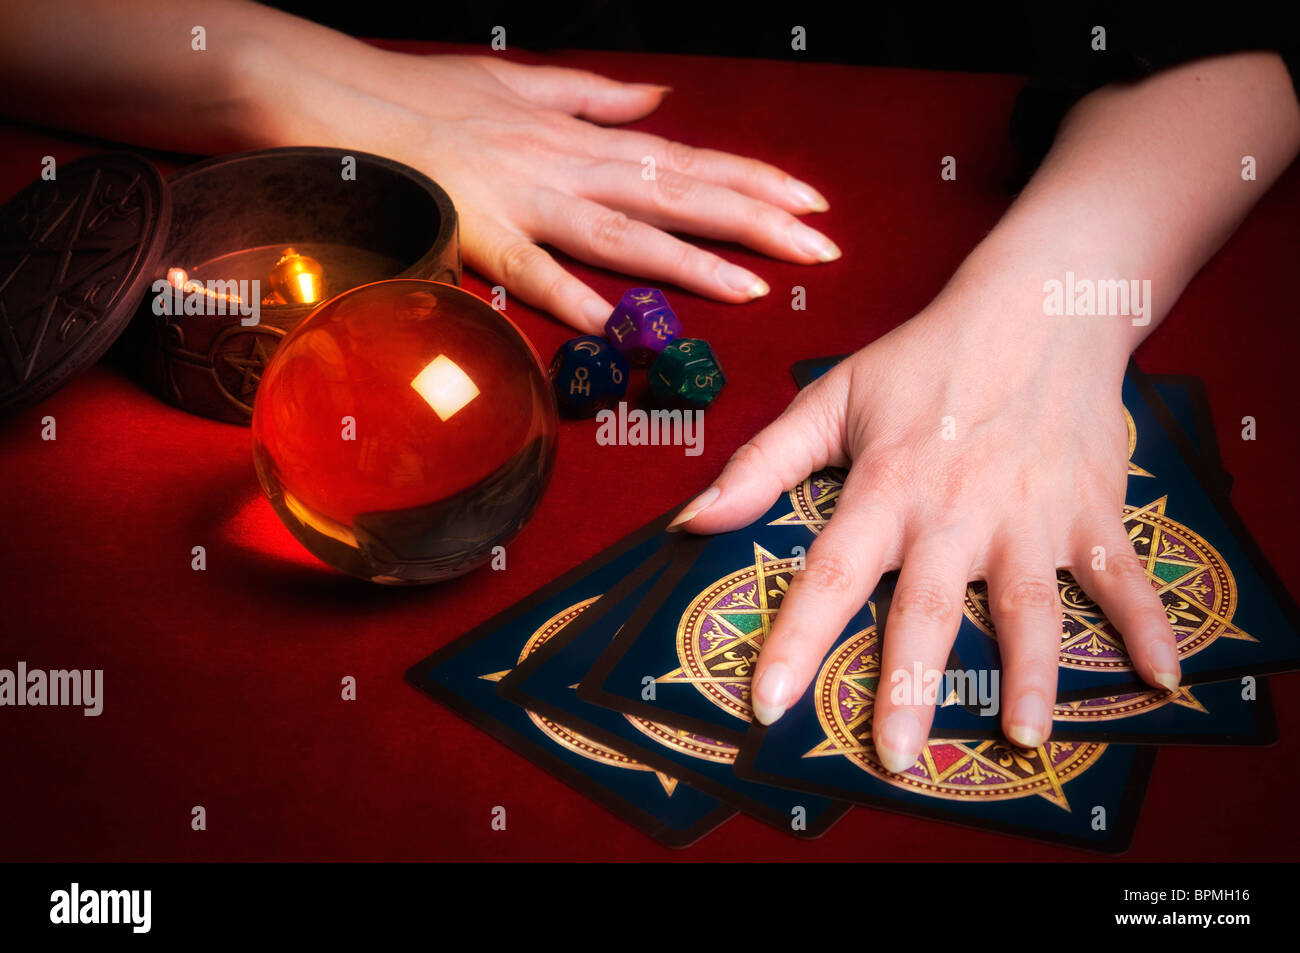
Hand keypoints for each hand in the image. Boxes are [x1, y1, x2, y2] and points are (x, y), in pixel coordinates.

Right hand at [302, 51, 840, 330]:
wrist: (337, 93)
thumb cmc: (424, 93)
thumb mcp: (522, 80)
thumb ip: (596, 97)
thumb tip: (659, 101)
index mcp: (580, 136)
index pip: (686, 159)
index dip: (752, 182)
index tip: (810, 203)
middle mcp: (566, 164)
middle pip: (675, 195)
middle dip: (754, 222)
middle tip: (819, 250)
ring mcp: (523, 199)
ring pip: (620, 232)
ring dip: (689, 262)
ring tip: (754, 288)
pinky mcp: (473, 232)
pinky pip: (527, 269)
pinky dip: (569, 294)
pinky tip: (613, 322)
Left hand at [669, 298, 1180, 770]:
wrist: (1037, 306)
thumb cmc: (924, 358)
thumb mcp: (830, 398)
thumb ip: (761, 465)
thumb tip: (691, 521)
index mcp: (885, 487)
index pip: (830, 573)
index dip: (797, 640)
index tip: (769, 705)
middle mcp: (954, 511)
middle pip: (927, 609)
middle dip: (907, 686)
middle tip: (893, 759)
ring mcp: (1029, 513)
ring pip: (1027, 605)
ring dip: (1029, 673)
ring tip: (1025, 738)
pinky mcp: (1089, 509)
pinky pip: (1122, 575)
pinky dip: (1147, 624)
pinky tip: (1162, 679)